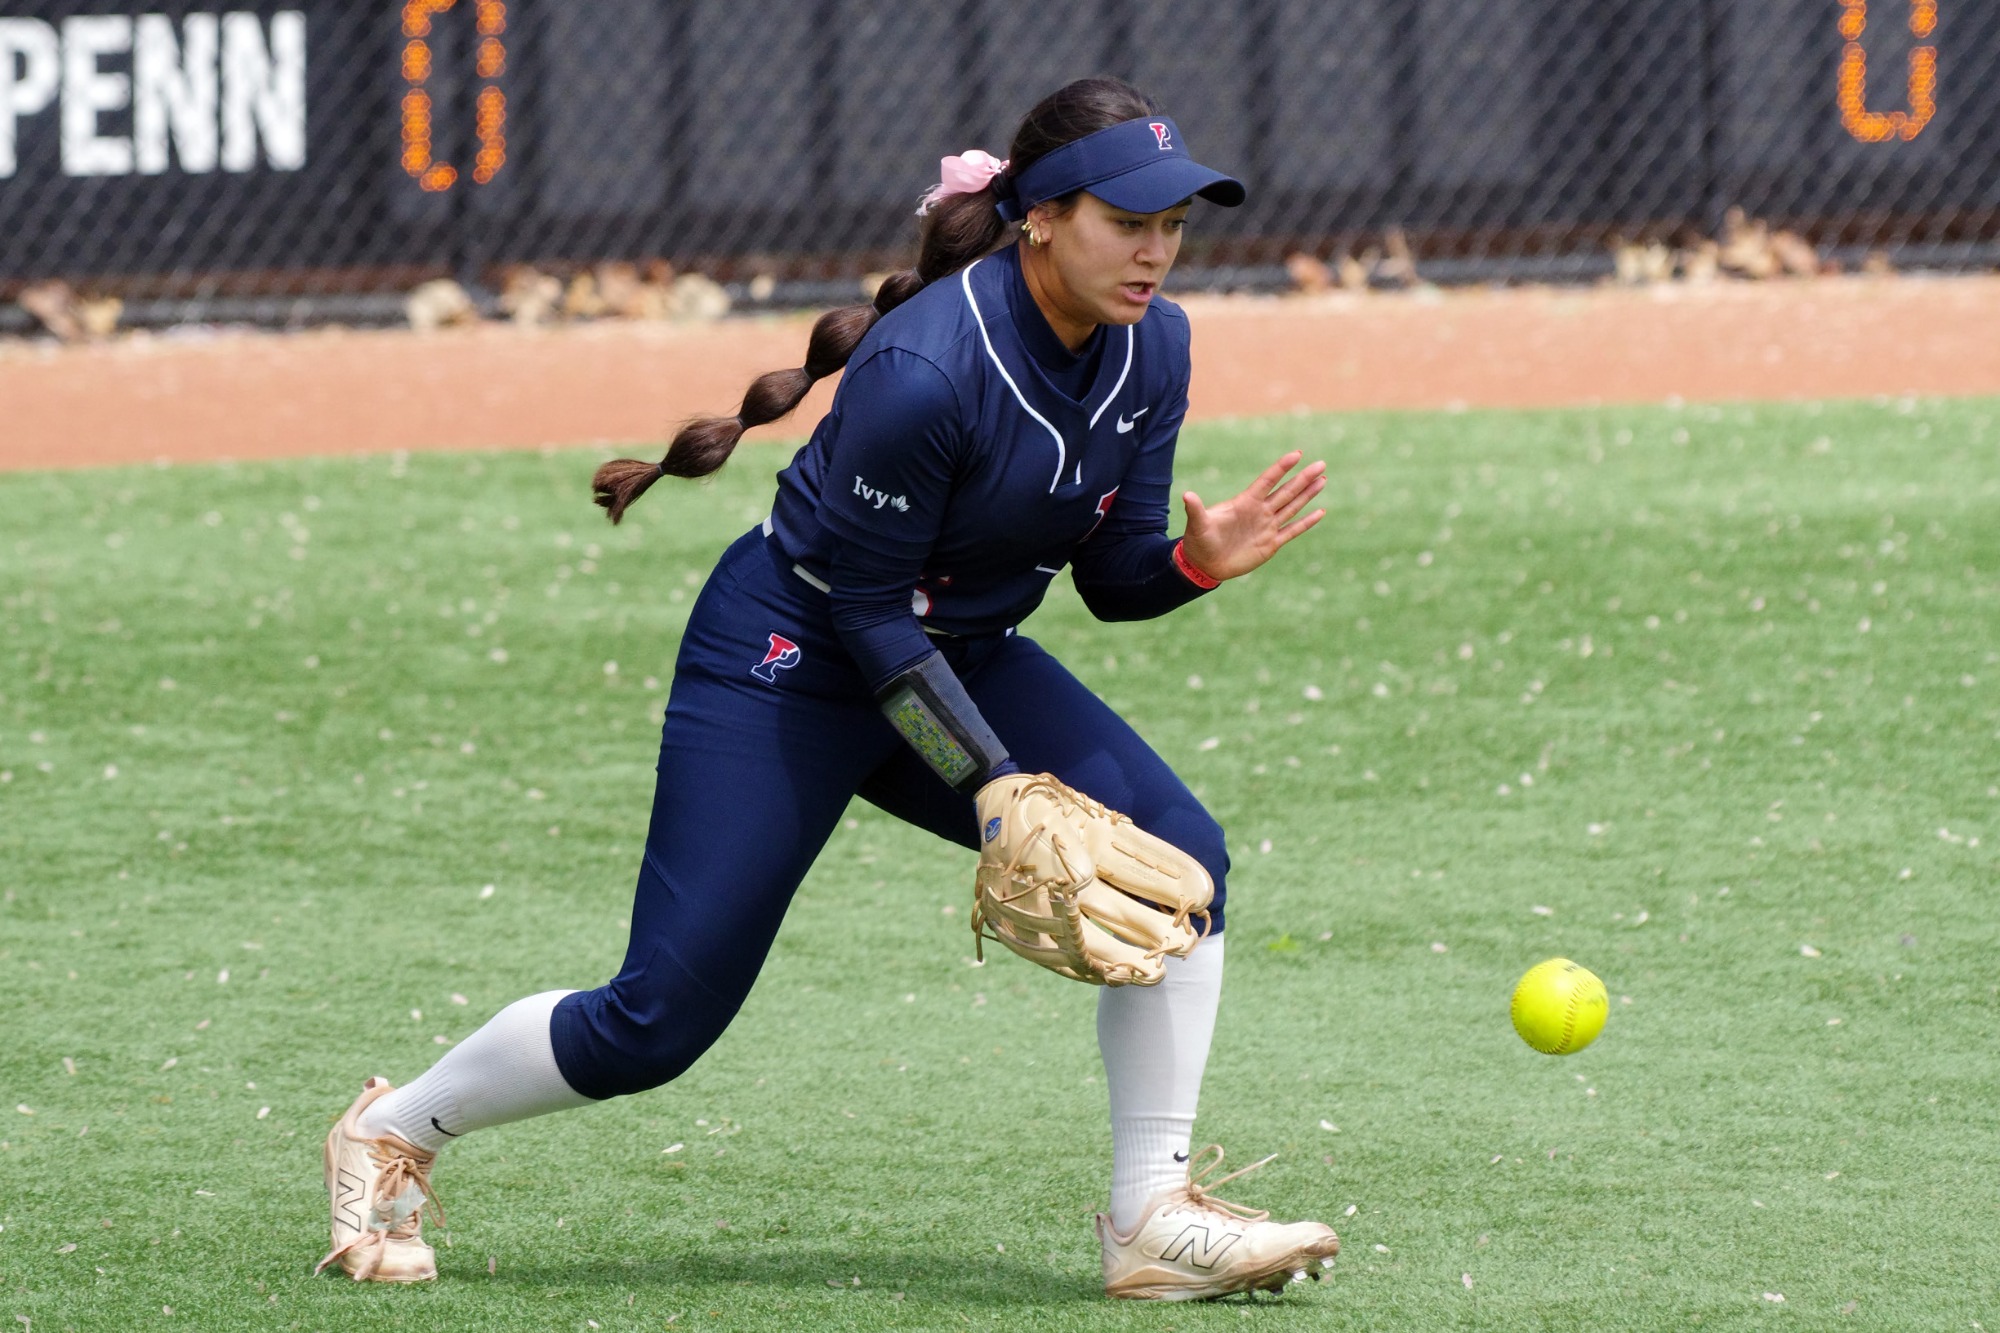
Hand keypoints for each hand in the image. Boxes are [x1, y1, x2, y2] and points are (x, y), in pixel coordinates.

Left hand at [1179, 450, 1326, 582]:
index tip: (1297, 454)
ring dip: (1308, 494)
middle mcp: (1259, 511)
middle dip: (1304, 478)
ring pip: (1292, 507)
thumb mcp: (1198, 524)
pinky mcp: (1271, 544)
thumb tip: (1186, 495)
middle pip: (1286, 491)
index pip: (1267, 481)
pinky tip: (1320, 512)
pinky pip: (1292, 531)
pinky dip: (1306, 522)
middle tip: (1321, 464)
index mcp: (1245, 502)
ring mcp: (1267, 527)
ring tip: (1323, 480)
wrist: (1204, 564)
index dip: (1281, 468)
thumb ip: (1196, 510)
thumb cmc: (1199, 541)